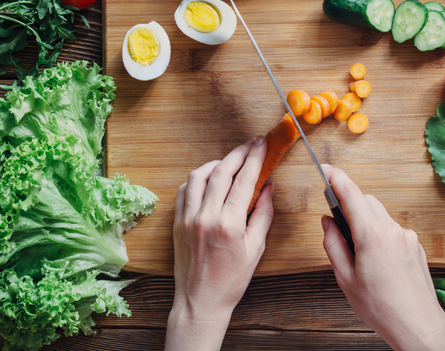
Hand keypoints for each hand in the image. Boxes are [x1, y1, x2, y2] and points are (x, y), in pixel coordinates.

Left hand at [165, 136, 272, 350]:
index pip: (243, 180)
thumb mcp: (256, 248)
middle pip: (221, 171)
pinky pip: (184, 190)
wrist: (200, 301)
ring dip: (216, 162)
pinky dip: (197, 178)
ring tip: (231, 160)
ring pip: (199, 175)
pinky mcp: (176, 222)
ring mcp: (188, 218)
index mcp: (229, 224)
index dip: (254, 158)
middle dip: (239, 153)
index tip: (262, 145)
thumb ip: (263, 214)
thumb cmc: (231, 280)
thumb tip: (268, 187)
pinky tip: (208, 178)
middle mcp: (205, 217)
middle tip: (251, 144)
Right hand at [320, 165, 444, 350]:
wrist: (418, 325)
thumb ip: (333, 245)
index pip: (351, 194)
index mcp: (372, 236)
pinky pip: (393, 231)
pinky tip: (378, 263)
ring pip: (381, 216)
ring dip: (367, 224)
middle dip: (351, 207)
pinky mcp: (416, 246)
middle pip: (367, 202)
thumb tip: (328, 223)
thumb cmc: (382, 308)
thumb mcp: (345, 278)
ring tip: (360, 256)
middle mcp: (393, 230)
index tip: (325, 169)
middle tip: (339, 228)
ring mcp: (407, 237)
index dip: (335, 178)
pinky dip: (381, 237)